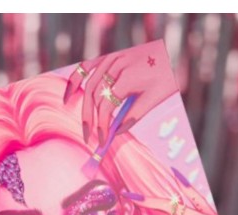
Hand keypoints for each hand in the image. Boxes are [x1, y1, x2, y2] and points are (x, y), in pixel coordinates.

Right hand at [64, 40, 178, 145]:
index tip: (101, 141)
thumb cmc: (165, 76)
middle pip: (94, 96)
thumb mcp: (155, 98)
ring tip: (83, 127)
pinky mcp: (107, 56)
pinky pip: (85, 67)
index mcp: (130, 76)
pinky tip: (68, 97)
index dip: (102, 124)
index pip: (106, 105)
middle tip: (89, 139)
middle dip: (90, 119)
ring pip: (88, 85)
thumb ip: (135, 115)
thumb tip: (115, 133)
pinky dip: (75, 81)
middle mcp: (117, 65)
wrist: (170, 51)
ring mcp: (110, 58)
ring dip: (83, 107)